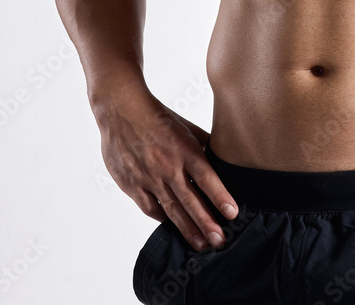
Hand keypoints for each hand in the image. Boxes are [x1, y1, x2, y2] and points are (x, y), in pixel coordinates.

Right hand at [96, 85, 238, 250]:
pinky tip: (173, 227)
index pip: (207, 177)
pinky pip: (150, 207)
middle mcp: (168, 166)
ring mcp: (148, 177)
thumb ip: (203, 143)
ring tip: (201, 243)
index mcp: (184, 149)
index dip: (220, 197)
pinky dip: (162, 219)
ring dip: (187, 228)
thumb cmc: (156, 117)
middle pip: (190, 200)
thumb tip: (221, 156)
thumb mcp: (185, 126)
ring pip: (171, 209)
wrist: (121, 111)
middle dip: (206, 223)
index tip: (233, 214)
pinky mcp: (132, 184)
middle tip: (219, 241)